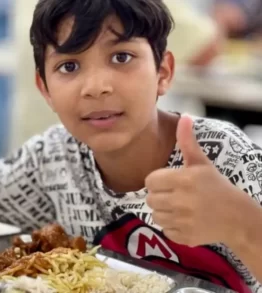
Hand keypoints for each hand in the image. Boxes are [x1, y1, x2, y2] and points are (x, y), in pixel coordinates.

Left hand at [146, 115, 246, 246]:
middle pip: (150, 199)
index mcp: (183, 179)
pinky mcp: (184, 237)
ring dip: (164, 212)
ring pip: (155, 215)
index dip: (157, 181)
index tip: (168, 182)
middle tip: (175, 195)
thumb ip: (187, 142)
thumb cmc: (216, 186)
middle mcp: (181, 201)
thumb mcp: (201, 163)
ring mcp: (182, 221)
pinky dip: (172, 227)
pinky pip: (165, 230)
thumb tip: (184, 117)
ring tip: (179, 208)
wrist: (237, 217)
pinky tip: (184, 220)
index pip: (150, 181)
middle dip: (159, 196)